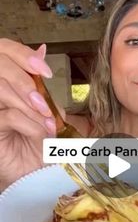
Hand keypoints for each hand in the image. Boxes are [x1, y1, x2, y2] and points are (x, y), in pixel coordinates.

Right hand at [0, 38, 55, 191]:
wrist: (36, 172)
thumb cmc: (40, 141)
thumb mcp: (46, 110)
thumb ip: (41, 84)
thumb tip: (40, 50)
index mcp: (6, 82)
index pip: (4, 50)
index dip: (22, 54)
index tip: (44, 71)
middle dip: (25, 82)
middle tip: (45, 105)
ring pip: (2, 90)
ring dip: (31, 107)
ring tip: (48, 124)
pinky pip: (8, 116)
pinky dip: (30, 124)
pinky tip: (41, 134)